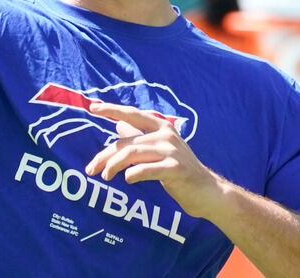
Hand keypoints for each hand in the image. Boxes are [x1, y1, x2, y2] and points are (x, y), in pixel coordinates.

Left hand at [84, 102, 220, 218]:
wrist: (209, 192)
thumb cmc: (179, 169)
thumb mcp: (159, 149)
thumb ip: (139, 137)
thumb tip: (118, 124)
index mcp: (161, 126)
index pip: (132, 115)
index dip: (112, 110)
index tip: (92, 107)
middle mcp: (166, 135)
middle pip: (126, 143)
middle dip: (105, 156)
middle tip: (91, 169)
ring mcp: (172, 152)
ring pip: (132, 154)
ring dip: (113, 166)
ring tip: (105, 177)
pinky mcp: (175, 169)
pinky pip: (146, 170)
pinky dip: (133, 175)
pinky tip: (128, 179)